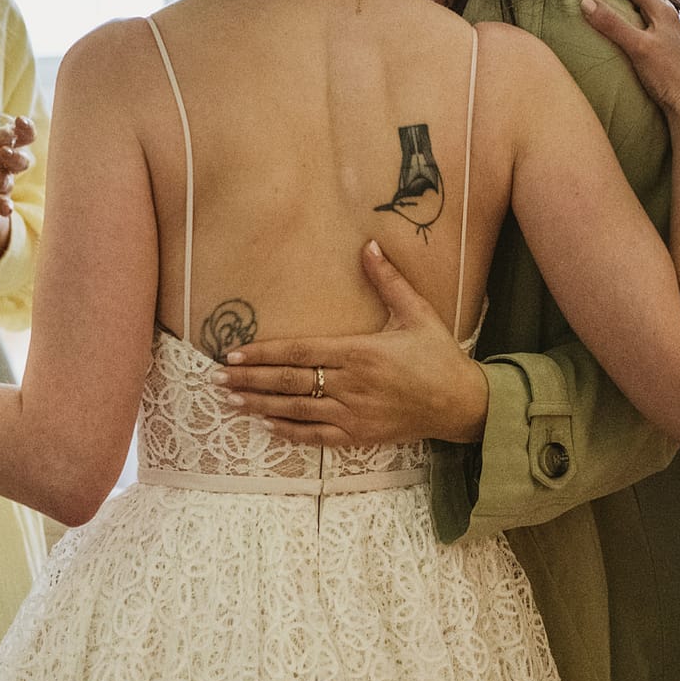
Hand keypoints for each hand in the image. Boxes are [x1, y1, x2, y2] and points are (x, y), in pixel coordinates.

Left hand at [0, 115, 36, 266]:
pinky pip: (6, 205)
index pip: (24, 136)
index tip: (19, 121)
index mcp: (4, 146)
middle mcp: (7, 166)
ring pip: (5, 182)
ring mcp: (3, 186)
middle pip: (22, 160)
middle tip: (3, 152)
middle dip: (15, 156)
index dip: (26, 128)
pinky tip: (4, 209)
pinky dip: (6, 207)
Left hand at [211, 241, 489, 446]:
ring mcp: (354, 413)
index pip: (300, 352)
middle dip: (250, 379)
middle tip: (218, 377)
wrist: (461, 403)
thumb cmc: (438, 356)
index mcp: (360, 352)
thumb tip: (368, 245)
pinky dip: (289, 431)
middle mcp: (352, 384)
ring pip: (296, 410)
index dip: (264, 353)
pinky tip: (267, 425)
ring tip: (231, 399)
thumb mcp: (416, 313)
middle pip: (289, 382)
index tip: (234, 352)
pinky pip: (316, 436)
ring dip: (260, 405)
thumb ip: (388, 280)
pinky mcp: (359, 436)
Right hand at [579, 0, 679, 115]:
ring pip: (643, 10)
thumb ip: (612, 24)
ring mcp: (668, 32)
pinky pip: (644, 25)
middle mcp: (668, 17)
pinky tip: (622, 30)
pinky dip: (630, 21)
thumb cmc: (666, 74)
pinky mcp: (665, 47)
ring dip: (625, 4)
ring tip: (605, 2)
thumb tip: (586, 2)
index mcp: (664, 10)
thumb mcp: (636, 47)